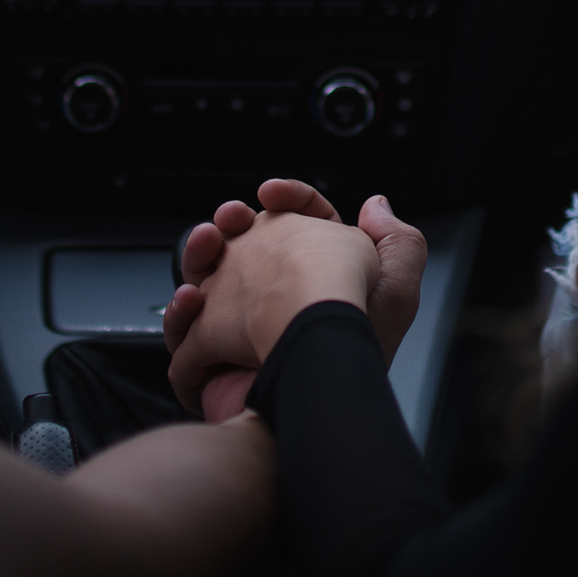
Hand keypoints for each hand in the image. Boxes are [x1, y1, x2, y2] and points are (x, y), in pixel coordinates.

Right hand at [169, 180, 427, 418]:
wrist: (316, 384)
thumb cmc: (360, 344)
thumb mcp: (398, 287)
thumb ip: (397, 240)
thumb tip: (374, 205)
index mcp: (319, 276)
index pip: (298, 224)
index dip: (285, 200)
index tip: (272, 192)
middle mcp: (279, 299)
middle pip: (242, 246)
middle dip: (228, 223)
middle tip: (230, 217)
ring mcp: (243, 330)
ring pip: (205, 281)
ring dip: (197, 255)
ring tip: (205, 243)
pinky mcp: (216, 363)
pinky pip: (184, 336)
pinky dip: (179, 317)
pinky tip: (191, 300)